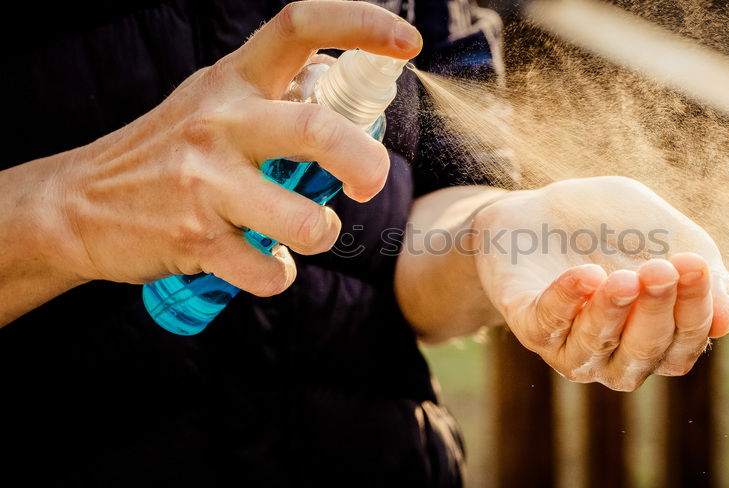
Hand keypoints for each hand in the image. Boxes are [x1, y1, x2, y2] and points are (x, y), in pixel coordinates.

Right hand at [43, 2, 421, 294]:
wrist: (77, 204)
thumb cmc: (165, 153)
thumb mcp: (211, 103)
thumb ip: (270, 95)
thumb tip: (340, 92)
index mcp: (231, 80)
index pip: (298, 27)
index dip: (360, 25)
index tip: (406, 43)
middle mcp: (220, 122)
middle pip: (318, 132)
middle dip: (366, 163)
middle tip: (370, 182)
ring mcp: (205, 183)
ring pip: (303, 220)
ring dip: (322, 233)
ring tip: (308, 231)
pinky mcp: (195, 239)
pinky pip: (270, 271)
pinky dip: (281, 276)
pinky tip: (267, 263)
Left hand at [472, 177, 728, 390]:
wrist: (545, 209)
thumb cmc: (615, 226)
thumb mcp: (667, 234)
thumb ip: (703, 274)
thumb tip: (725, 322)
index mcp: (658, 338)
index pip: (685, 341)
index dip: (695, 308)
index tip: (695, 264)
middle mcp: (617, 355)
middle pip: (646, 351)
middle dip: (656, 312)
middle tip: (660, 269)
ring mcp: (571, 346)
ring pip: (597, 348)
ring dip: (612, 313)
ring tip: (624, 278)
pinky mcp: (530, 327)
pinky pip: (548, 326)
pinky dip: (567, 301)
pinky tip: (586, 275)